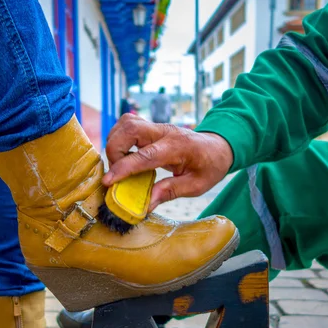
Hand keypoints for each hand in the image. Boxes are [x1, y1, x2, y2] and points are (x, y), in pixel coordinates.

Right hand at [102, 114, 233, 210]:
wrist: (218, 147)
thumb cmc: (209, 166)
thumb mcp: (196, 186)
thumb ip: (170, 191)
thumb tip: (146, 204)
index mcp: (178, 147)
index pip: (145, 155)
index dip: (123, 168)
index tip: (108, 181)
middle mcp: (164, 132)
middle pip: (129, 129)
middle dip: (115, 150)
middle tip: (118, 172)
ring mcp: (157, 127)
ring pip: (125, 123)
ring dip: (115, 143)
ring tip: (121, 164)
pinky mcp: (151, 127)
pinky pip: (128, 124)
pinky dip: (119, 138)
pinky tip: (125, 154)